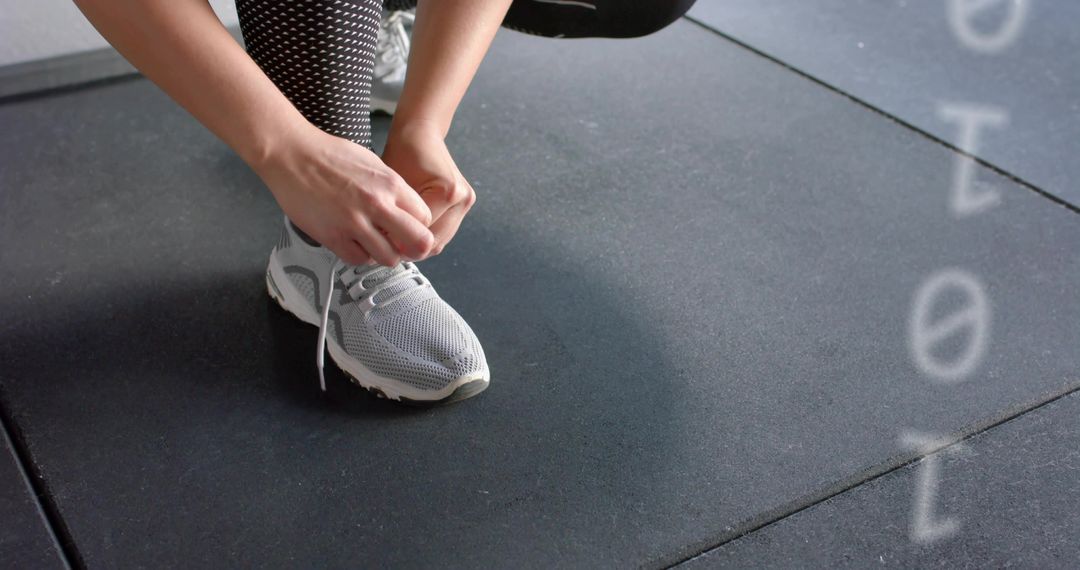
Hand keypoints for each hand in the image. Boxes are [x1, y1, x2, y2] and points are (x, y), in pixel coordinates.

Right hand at [253, 122, 435, 265]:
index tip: (411, 229)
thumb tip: (405, 211)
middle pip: (417, 242)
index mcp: (391, 184)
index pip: (425, 218)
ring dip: (385, 255)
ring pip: (388, 258)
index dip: (419, 227)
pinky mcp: (333, 236)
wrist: (292, 155)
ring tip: (375, 245)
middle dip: (413, 248)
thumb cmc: (329, 155)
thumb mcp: (373, 164)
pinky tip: (354, 244)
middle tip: (404, 247)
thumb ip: (392, 189)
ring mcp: (354, 223)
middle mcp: (377, 204)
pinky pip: (358, 259)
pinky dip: (359, 256)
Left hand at [382, 120, 476, 259]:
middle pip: (434, 242)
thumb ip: (393, 216)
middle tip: (388, 248)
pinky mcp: (464, 204)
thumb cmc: (404, 151)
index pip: (420, 233)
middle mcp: (462, 198)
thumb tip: (385, 244)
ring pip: (441, 241)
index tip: (382, 244)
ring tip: (397, 241)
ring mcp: (466, 202)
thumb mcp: (393, 187)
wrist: (421, 133)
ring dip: (419, 245)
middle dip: (410, 249)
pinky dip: (427, 235)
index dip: (399, 242)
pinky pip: (444, 231)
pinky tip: (409, 232)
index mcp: (447, 192)